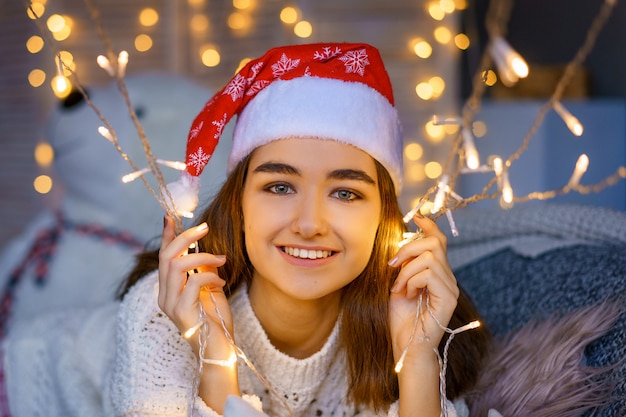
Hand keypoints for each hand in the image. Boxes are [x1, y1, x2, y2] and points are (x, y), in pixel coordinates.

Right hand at [158, 216, 239, 412]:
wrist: (220, 351)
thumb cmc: (216, 321)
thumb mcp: (210, 290)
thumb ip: (204, 271)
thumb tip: (205, 251)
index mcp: (168, 290)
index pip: (163, 257)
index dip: (167, 236)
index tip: (171, 217)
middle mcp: (164, 296)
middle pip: (167, 256)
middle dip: (186, 237)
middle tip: (205, 227)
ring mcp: (171, 305)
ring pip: (177, 265)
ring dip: (202, 256)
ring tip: (221, 260)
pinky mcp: (182, 312)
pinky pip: (194, 282)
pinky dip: (209, 275)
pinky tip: (221, 280)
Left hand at [388, 214, 458, 364]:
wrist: (405, 345)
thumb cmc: (399, 318)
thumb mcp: (397, 283)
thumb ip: (403, 265)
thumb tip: (401, 244)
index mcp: (437, 272)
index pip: (439, 240)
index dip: (428, 226)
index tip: (416, 216)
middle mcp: (448, 278)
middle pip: (434, 243)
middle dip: (408, 248)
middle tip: (392, 266)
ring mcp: (450, 287)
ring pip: (428, 257)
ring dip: (406, 271)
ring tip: (399, 288)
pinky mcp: (448, 298)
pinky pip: (428, 273)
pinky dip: (411, 280)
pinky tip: (406, 294)